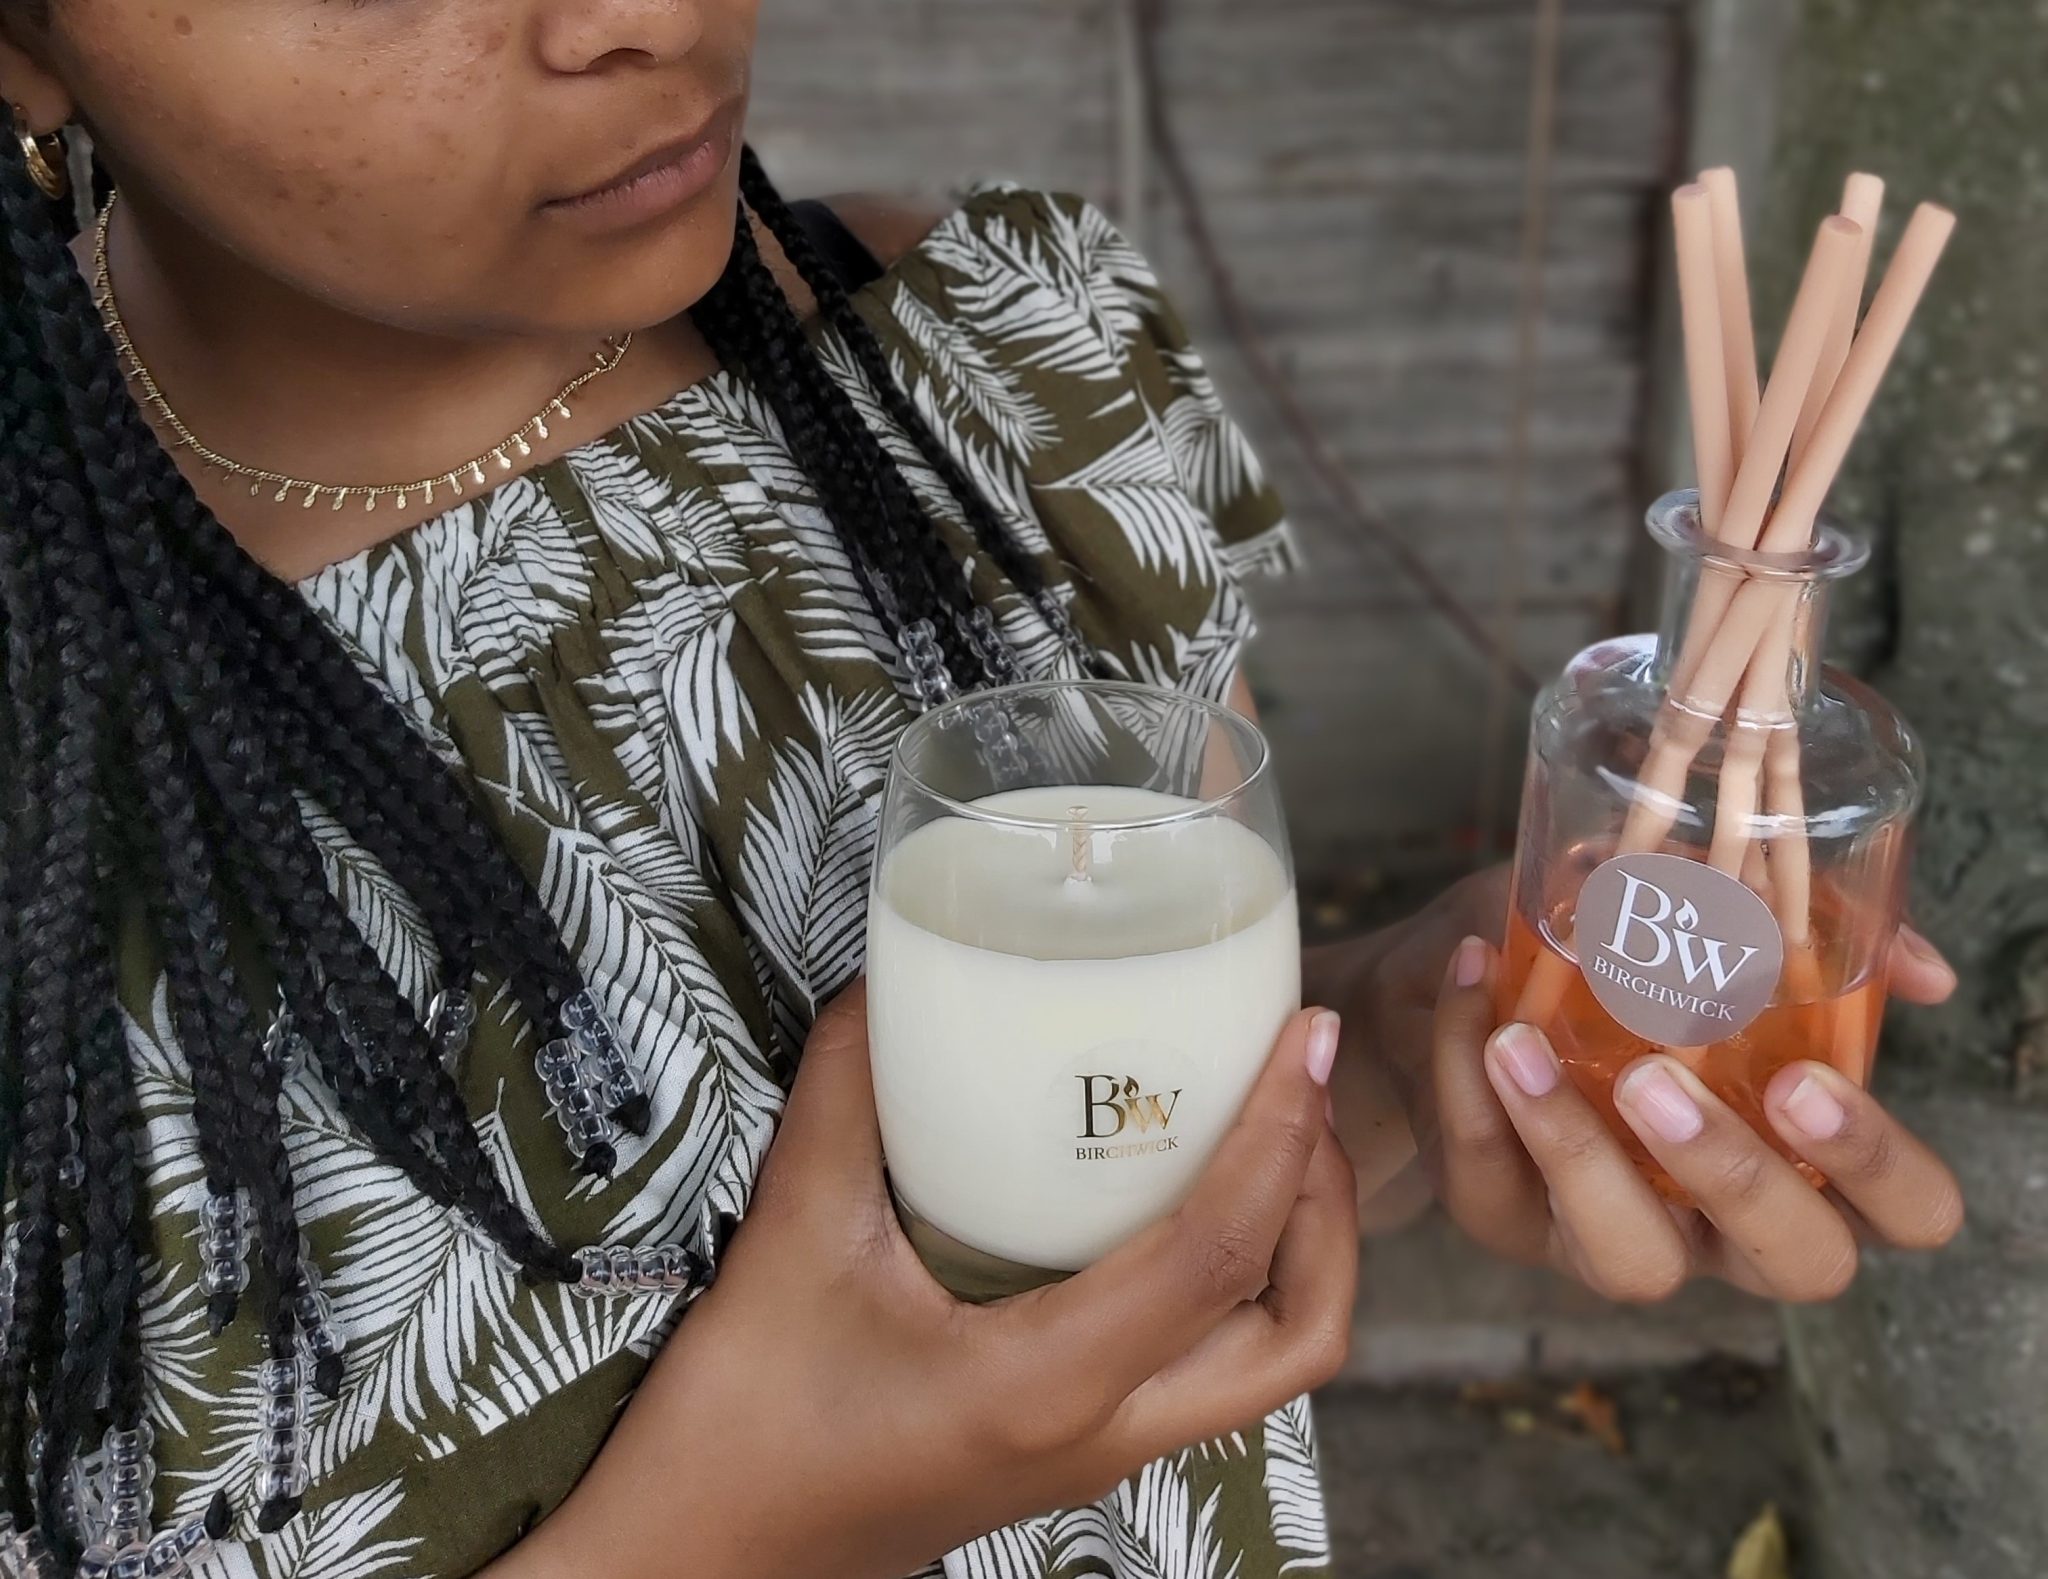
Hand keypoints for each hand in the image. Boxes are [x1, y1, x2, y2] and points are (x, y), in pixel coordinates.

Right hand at [506, 984, 1357, 1578]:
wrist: (697, 1561)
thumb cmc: (739, 1432)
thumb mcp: (790, 1245)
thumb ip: (844, 1105)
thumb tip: (884, 992)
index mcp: (1049, 1384)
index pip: (1219, 1255)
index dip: (1282, 1136)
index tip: (1310, 1038)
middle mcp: (1101, 1432)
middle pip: (1296, 1338)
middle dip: (1326, 1211)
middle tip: (1300, 1095)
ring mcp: (1093, 1452)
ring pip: (1261, 1366)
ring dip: (1293, 1253)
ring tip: (1261, 1138)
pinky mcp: (1066, 1446)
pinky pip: (1199, 1367)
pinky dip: (1230, 1284)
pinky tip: (1167, 1202)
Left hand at [1422, 919, 1963, 1302]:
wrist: (1445, 975)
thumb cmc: (1605, 953)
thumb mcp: (1699, 913)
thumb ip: (1813, 927)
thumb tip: (1923, 972)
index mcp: (1806, 1155)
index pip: (1906, 1209)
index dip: (1878, 1165)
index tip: (1805, 1078)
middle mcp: (1724, 1219)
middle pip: (1797, 1263)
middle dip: (1741, 1177)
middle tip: (1660, 1081)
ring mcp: (1614, 1233)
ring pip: (1633, 1262)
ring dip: (1577, 1151)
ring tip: (1524, 1046)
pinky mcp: (1506, 1220)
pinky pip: (1491, 1178)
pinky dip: (1468, 1078)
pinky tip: (1471, 987)